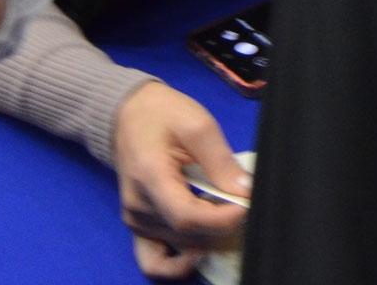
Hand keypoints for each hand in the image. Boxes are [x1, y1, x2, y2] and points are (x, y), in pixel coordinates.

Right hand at [110, 81, 249, 278]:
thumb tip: (244, 191)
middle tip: (242, 202)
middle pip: (188, 234)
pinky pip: (154, 261)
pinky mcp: (139, 227)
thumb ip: (220, 160)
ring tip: (225, 211)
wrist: (129, 115)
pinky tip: (201, 249)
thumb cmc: (162, 115)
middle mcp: (138, 207)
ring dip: (209, 235)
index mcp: (150, 178)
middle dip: (223, 224)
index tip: (246, 206)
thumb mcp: (197, 125)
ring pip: (181, 244)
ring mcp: (136, 221)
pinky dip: (179, 262)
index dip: (222, 219)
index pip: (187, 217)